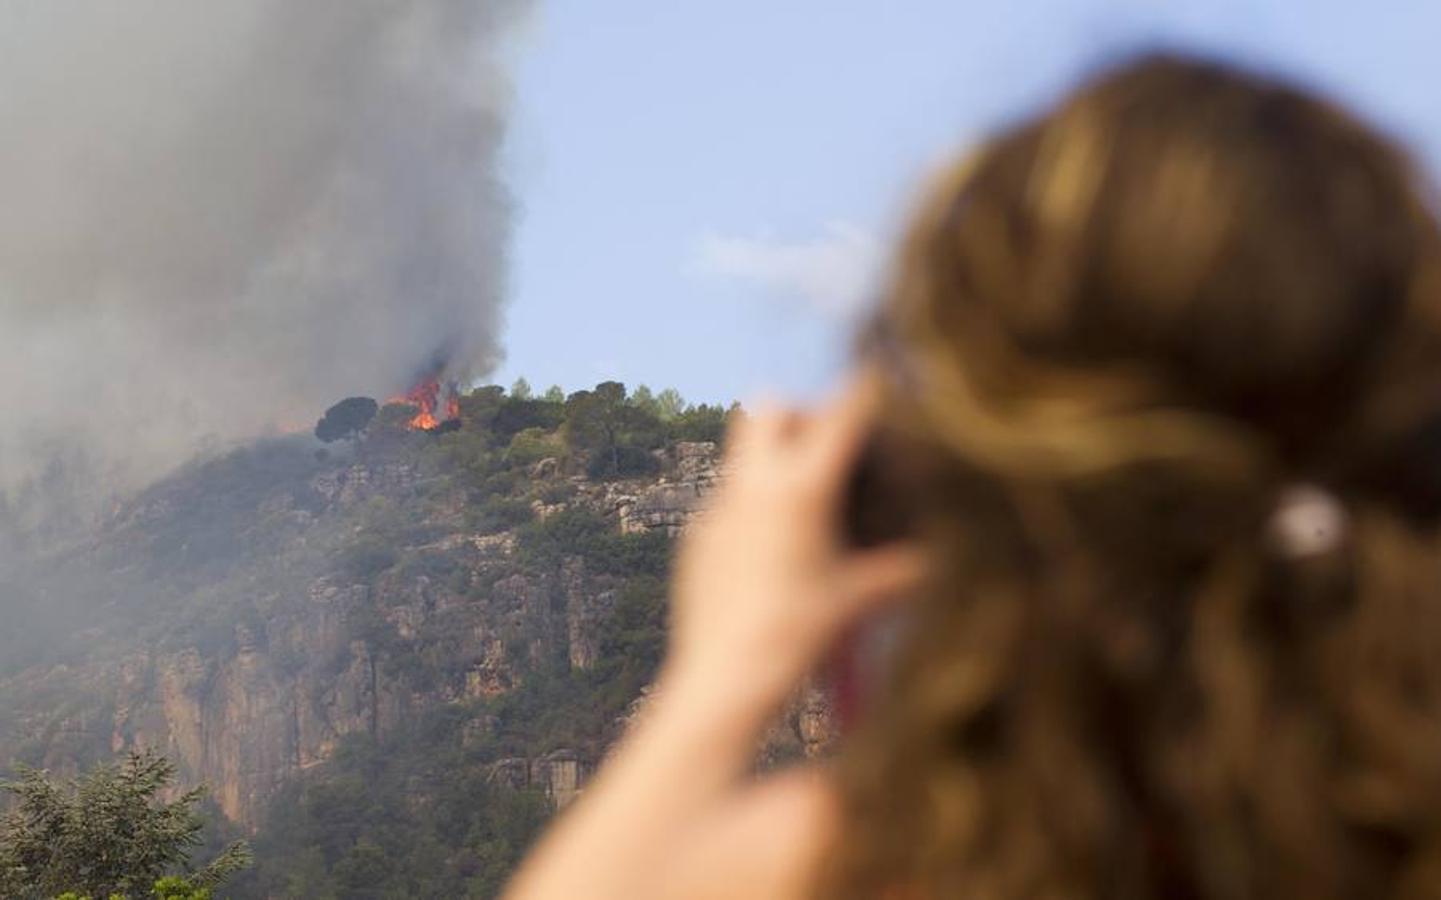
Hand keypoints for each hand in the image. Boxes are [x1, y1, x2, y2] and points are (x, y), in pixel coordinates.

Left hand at [664, 376, 925, 737]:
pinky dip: (755, 504)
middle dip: (802, 414)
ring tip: (805, 500)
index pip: (840, 416)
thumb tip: (940, 559)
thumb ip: (902, 572)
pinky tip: (773, 549)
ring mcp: (718, 506)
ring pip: (742, 450)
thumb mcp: (857, 600)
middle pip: (771, 406)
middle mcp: (753, 485)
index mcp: (800, 489)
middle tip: (829, 449)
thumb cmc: (796, 636)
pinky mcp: (697, 533)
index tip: (880, 379)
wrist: (721, 679)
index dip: (866, 393)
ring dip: (775, 456)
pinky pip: (728, 497)